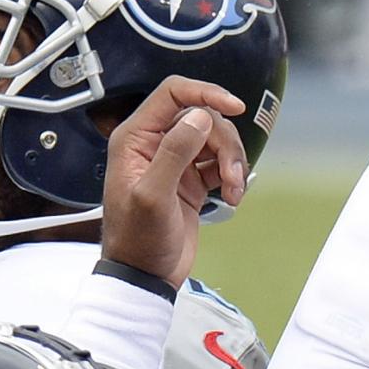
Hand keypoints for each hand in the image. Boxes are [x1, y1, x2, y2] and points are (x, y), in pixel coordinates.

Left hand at [96, 77, 248, 289]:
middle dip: (224, 142)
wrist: (145, 276)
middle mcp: (154, 143)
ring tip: (233, 189)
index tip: (233, 106)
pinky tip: (232, 195)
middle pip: (203, 117)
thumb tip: (198, 117)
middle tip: (231, 174)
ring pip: (215, 140)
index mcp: (135, 138)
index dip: (205, 93)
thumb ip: (174, 152)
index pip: (172, 94)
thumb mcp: (152, 196)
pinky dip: (232, 176)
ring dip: (232, 161)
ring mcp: (175, 161)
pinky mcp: (191, 179)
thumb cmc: (137, 241)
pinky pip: (220, 163)